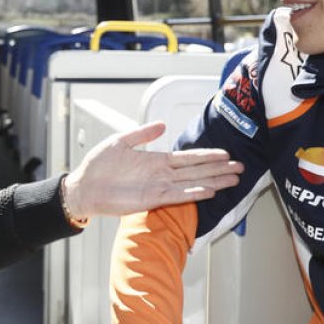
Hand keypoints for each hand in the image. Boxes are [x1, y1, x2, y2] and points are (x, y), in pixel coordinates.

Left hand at [62, 121, 241, 217]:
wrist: (83, 186)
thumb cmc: (98, 166)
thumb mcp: (121, 141)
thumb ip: (142, 134)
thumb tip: (162, 124)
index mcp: (156, 160)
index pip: (188, 158)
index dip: (207, 156)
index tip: (226, 154)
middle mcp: (162, 175)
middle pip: (197, 171)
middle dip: (219, 169)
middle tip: (240, 168)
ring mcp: (158, 187)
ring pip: (193, 183)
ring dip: (213, 182)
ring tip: (233, 180)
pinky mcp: (151, 200)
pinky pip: (177, 196)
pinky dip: (194, 193)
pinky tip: (209, 191)